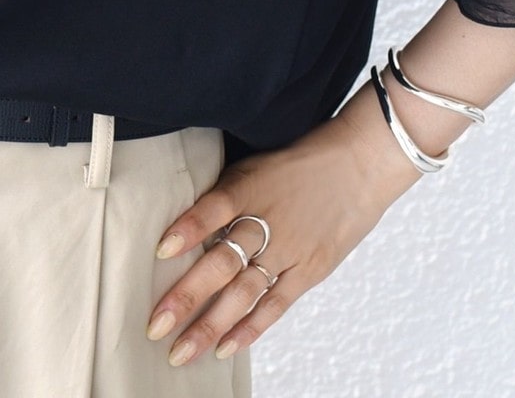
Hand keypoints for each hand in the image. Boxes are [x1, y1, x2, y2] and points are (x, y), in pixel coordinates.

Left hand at [145, 106, 416, 366]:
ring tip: (181, 351)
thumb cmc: (299, 164)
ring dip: (210, 324)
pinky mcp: (309, 270)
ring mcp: (290, 249)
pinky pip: (276, 304)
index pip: (214, 208)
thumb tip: (183, 225)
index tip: (161, 251)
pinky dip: (250, 327)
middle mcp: (267, 221)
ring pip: (244, 292)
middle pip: (224, 261)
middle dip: (187, 296)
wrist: (359, 164)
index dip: (189, 228)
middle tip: (156, 325)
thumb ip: (224, 196)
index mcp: (250, 187)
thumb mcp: (256, 166)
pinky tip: (224, 347)